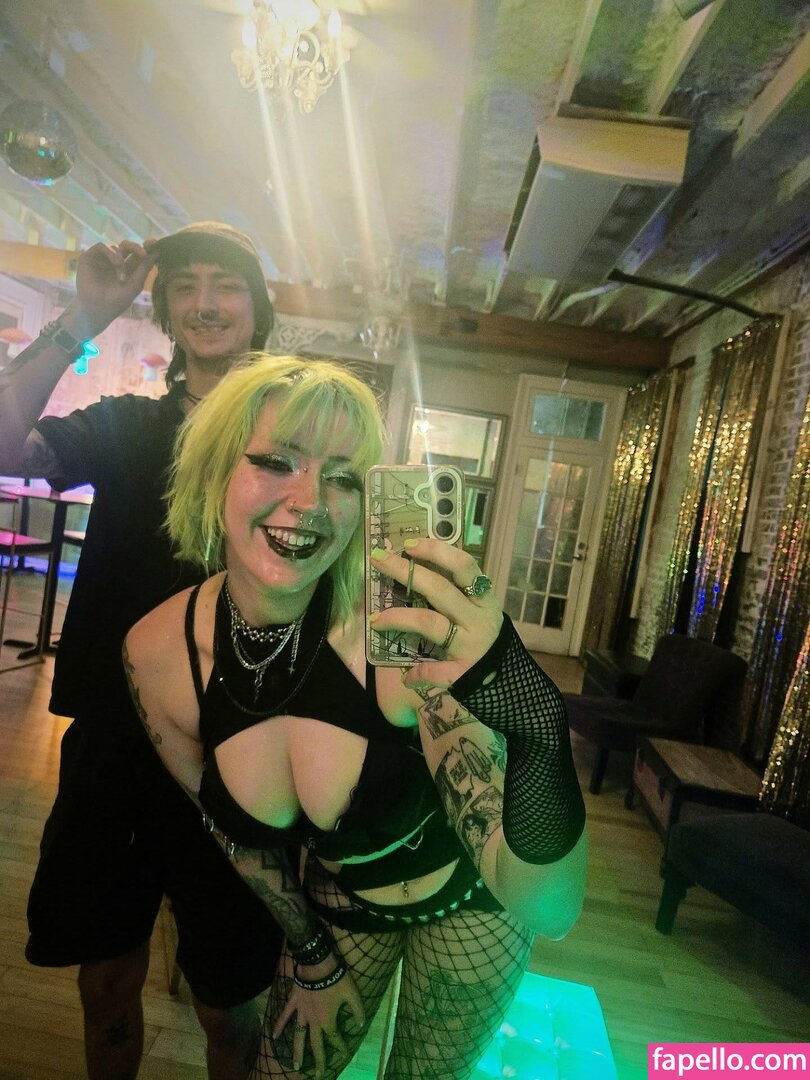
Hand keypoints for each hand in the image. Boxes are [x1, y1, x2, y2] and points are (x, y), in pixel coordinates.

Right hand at [62, 239, 157, 339]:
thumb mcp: (134, 285)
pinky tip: (116, 263)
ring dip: (121, 256)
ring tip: (121, 271)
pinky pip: (101, 246)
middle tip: (143, 252)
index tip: (155, 243)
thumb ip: (144, 268)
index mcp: (127, 269)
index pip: (137, 254)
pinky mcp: (90, 257)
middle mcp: (115, 261)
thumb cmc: (116, 302)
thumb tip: (157, 253)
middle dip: (136, 247)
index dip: (146, 247)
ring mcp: (102, 259)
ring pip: (116, 246)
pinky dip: (110, 252)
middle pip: (128, 246)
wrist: (96, 310)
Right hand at [274, 956, 363, 1077]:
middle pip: (316, 1044)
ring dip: (297, 1051)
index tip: (345, 1053)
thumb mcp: (352, 994)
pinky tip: (273, 1036)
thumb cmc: (337, 980)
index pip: (335, 1038)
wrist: (318, 965)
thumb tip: (361, 1025)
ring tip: (296, 1065)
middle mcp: (313, 1021)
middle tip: (318, 1074)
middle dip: (319, 1060)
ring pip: (298, 1036)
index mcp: (328, 1021)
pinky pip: (285, 1015)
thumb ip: (358, 1011)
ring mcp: (301, 1012)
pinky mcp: (293, 1002)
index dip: (341, 1046)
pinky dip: (278, 1025)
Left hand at [370, 537, 501, 689]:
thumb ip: (454, 592)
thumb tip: (412, 568)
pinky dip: (419, 672)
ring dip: (399, 618)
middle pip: (440, 589)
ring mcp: (471, 646)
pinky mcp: (464, 673)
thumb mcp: (477, 611)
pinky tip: (405, 676)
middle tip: (379, 560)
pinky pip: (436, 671)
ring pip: (431, 624)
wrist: (512, 682)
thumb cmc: (484, 638)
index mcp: (483, 599)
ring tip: (375, 619)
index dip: (437, 552)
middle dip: (405, 572)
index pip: (464, 566)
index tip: (409, 544)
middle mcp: (478, 618)